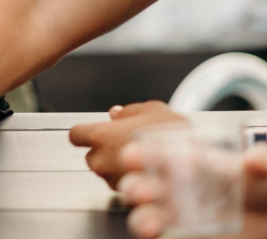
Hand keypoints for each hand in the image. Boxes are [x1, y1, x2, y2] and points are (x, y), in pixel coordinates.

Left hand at [68, 101, 186, 188]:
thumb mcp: (153, 111)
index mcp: (101, 136)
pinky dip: (130, 181)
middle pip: (91, 156)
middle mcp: (101, 161)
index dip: (84, 133)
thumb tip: (115, 113)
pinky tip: (147, 174)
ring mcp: (113, 181)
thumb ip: (129, 111)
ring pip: (106, 173)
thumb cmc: (173, 137)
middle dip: (104, 152)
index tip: (92, 132)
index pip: (75, 135)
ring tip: (142, 160)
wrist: (197, 169)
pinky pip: (121, 187)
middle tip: (126, 146)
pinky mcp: (127, 198)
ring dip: (116, 168)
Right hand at [118, 141, 266, 237]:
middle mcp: (188, 189)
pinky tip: (154, 233)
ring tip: (147, 223)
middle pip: (150, 184)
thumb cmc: (266, 191)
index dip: (145, 153)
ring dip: (143, 216)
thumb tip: (253, 160)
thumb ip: (265, 163)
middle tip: (138, 191)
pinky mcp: (191, 235)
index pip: (165, 155)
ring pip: (152, 214)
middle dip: (136, 186)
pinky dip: (151, 231)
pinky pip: (166, 233)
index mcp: (202, 165)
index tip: (131, 154)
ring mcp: (187, 216)